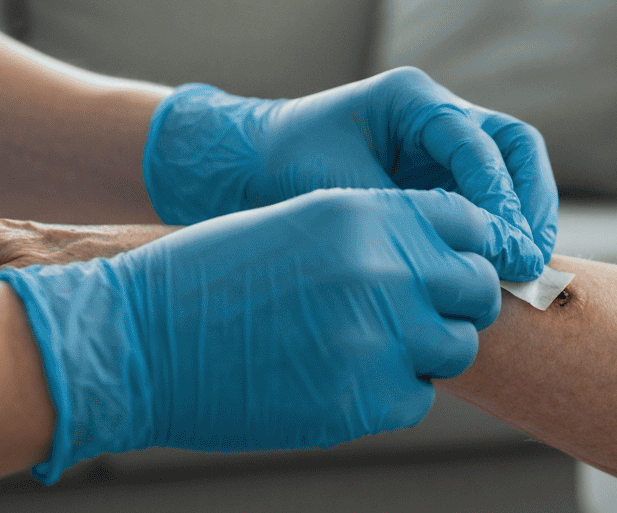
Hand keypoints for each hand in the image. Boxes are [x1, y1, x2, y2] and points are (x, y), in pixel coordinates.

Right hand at [0, 187, 507, 482]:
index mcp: (364, 214)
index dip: (467, 247)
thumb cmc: (212, 277)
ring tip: (370, 346)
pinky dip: (392, 393)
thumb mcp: (299, 223)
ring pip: (456, 347)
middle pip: (476, 287)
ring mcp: (377, 338)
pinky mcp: (362, 401)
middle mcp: (382, 269)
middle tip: (421, 315)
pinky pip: (417, 397)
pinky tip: (341, 378)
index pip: (469, 222)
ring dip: (427, 350)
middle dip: (456, 302)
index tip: (452, 267)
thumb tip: (442, 262)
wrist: (140, 340)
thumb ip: (376, 233)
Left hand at [143, 67, 556, 280]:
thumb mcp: (340, 189)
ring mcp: (443, 146)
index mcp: (413, 99)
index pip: (480, 142)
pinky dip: (501, 231)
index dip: (499, 196)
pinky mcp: (441, 178)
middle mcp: (438, 115)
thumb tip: (462, 254)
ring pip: (512, 171)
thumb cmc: (286, 168)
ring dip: (525, 217)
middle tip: (529, 257)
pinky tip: (500, 271)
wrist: (249, 168)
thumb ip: (402, 214)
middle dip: (531, 202)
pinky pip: (489, 198)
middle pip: (515, 146)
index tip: (503, 245)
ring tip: (524, 270)